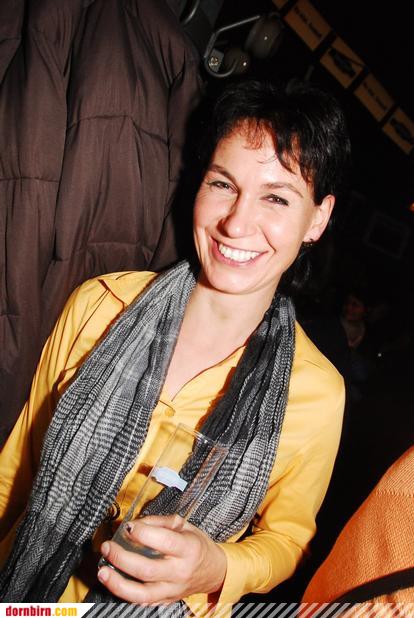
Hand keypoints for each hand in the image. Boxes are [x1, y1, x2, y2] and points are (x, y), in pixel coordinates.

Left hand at [97, 514, 226, 603]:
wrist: (213, 571)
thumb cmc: (197, 545)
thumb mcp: (185, 525)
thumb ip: (160, 522)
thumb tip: (136, 523)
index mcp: (188, 548)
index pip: (164, 541)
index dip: (143, 533)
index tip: (128, 526)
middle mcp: (180, 571)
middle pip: (147, 570)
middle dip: (122, 558)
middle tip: (108, 547)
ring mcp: (172, 590)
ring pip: (141, 594)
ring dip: (118, 583)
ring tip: (103, 571)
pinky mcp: (165, 600)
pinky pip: (142, 603)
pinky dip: (125, 595)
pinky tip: (114, 583)